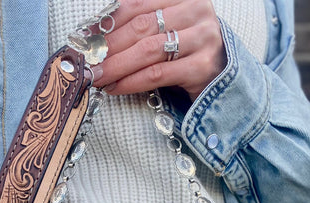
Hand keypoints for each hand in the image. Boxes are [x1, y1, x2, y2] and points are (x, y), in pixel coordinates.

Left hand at [91, 0, 225, 101]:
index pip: (137, 3)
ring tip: (98, 76)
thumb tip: (95, 32)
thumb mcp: (167, 28)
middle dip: (109, 46)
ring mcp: (203, 38)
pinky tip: (115, 87)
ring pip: (148, 51)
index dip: (108, 20)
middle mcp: (196, 10)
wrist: (223, 77)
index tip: (86, 36)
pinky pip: (157, 74)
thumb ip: (141, 24)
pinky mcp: (202, 66)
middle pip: (141, 27)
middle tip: (88, 60)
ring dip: (117, 65)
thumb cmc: (187, 51)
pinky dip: (131, 82)